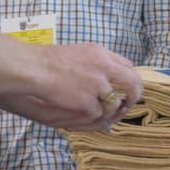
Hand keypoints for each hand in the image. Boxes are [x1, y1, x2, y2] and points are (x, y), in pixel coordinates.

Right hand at [0, 43, 142, 130]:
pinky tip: (89, 115)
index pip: (128, 67)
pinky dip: (95, 116)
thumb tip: (112, 73)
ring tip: (106, 113)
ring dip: (112, 110)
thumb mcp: (81, 52)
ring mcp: (98, 86)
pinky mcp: (88, 101)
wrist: (35, 68)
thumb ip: (99, 61)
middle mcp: (105, 68)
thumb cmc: (51, 61)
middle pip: (133, 83)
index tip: (126, 88)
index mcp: (103, 54)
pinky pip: (99, 114)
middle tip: (128, 104)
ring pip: (116, 103)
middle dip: (134, 96)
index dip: (129, 79)